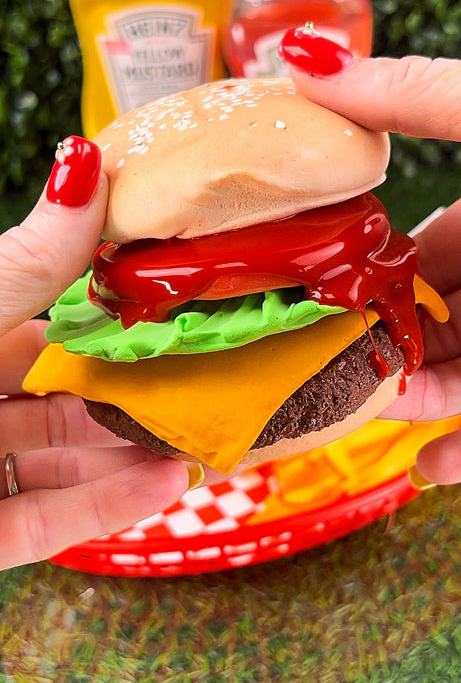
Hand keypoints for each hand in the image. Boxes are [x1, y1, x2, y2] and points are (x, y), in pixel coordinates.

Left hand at [0, 137, 189, 570]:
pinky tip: (168, 482)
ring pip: (65, 462)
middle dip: (137, 392)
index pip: (48, 322)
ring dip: (135, 454)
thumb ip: (27, 262)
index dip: (113, 316)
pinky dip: (108, 506)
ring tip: (204, 440)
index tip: (178, 306)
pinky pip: (46, 521)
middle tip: (211, 381)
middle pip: (66, 395)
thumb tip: (84, 161)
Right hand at [279, 32, 460, 483]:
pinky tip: (429, 465)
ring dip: (421, 397)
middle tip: (319, 360)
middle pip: (441, 317)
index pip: (426, 247)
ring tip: (360, 408)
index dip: (373, 270)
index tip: (317, 290)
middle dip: (387, 340)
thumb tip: (308, 61)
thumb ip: (418, 96)